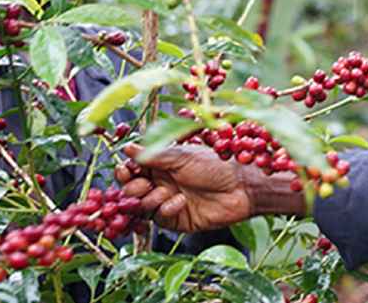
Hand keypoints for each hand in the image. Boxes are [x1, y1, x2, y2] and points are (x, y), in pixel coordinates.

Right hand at [116, 143, 304, 232]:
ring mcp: (167, 203)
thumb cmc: (215, 166)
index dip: (126, 171)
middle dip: (133, 188)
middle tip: (143, 184)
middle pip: (132, 191)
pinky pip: (159, 219)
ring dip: (149, 199)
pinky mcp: (177, 220)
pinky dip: (166, 210)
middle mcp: (161, 184)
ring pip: (142, 207)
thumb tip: (128, 147)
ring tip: (165, 192)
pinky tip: (180, 202)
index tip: (126, 170)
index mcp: (161, 166)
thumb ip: (154, 155)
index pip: (133, 170)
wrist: (241, 187)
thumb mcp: (183, 157)